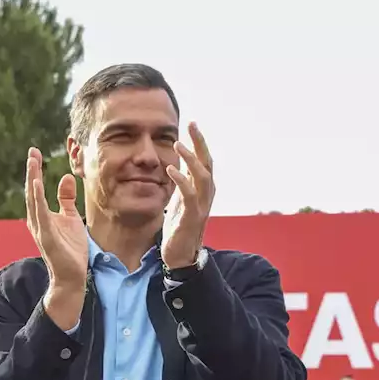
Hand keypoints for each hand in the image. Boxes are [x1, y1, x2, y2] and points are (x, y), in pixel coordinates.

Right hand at [25, 147, 88, 289]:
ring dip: (32, 180)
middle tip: (32, 151)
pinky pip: (40, 214)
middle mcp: (36, 220)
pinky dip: (37, 199)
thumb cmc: (70, 248)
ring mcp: (40, 228)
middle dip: (32, 170)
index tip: (35, 152)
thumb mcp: (70, 217)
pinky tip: (36, 184)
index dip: (35, 170)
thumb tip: (66, 177)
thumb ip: (65, 198)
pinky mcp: (46, 236)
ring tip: (33, 162)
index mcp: (41, 215)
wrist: (72, 275)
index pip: (36, 188)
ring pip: (33, 200)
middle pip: (31, 190)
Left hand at [161, 123, 215, 269]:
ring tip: (178, 144)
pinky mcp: (191, 217)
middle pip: (208, 164)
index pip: (205, 161)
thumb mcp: (181, 198)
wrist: (180, 256)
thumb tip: (183, 161)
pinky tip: (170, 169)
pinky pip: (189, 195)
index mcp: (203, 190)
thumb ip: (184, 180)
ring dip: (191, 159)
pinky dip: (181, 180)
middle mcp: (207, 195)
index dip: (200, 142)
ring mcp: (201, 206)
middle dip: (201, 143)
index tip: (192, 123)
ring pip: (203, 177)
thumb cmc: (180, 226)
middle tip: (192, 125)